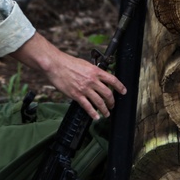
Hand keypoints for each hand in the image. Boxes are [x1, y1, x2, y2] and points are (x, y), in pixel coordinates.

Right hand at [11, 33, 126, 119]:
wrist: (56, 65)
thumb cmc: (68, 63)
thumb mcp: (85, 64)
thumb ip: (93, 71)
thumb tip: (99, 77)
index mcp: (95, 71)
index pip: (113, 80)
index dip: (120, 87)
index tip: (123, 91)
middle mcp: (92, 80)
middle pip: (108, 93)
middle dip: (112, 101)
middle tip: (112, 105)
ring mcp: (84, 89)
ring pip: (99, 102)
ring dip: (105, 109)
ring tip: (107, 113)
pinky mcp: (76, 95)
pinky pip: (87, 106)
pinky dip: (93, 113)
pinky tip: (96, 116)